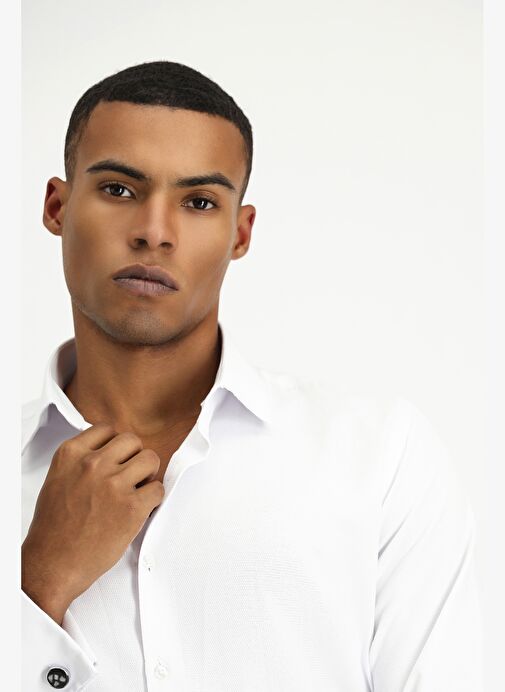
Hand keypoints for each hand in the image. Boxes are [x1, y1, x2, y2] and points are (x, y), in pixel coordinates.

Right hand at [21, 423, 164, 624]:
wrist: (53, 564)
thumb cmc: (54, 529)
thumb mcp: (58, 479)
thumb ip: (81, 461)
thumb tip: (108, 453)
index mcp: (71, 454)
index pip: (107, 429)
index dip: (115, 446)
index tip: (116, 458)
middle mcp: (93, 464)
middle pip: (132, 440)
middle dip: (134, 457)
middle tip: (130, 475)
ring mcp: (114, 484)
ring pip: (150, 459)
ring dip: (148, 474)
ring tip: (137, 489)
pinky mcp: (132, 507)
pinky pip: (158, 489)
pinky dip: (153, 499)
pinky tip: (140, 508)